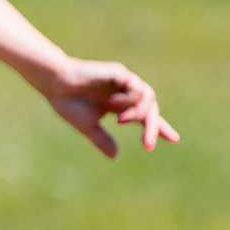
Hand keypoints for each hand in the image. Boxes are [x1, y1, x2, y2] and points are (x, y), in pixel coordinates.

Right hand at [38, 58, 178, 157]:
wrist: (55, 85)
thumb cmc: (68, 103)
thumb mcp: (88, 126)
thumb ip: (102, 140)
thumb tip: (115, 156)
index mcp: (119, 105)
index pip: (145, 117)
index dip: (159, 127)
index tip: (174, 139)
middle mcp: (124, 92)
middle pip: (151, 109)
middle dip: (153, 127)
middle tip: (148, 144)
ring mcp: (123, 82)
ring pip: (148, 98)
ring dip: (139, 113)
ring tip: (121, 121)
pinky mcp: (119, 73)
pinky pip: (137, 88)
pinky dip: (130, 100)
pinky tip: (112, 103)